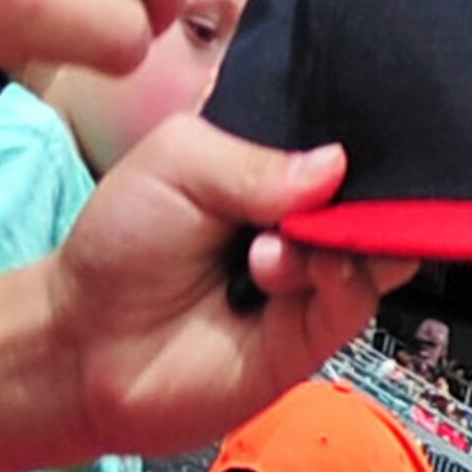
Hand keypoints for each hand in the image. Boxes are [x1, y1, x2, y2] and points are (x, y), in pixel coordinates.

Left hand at [48, 121, 414, 457]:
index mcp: (273, 164)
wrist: (91, 346)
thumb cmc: (122, 247)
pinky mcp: (320, 328)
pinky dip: (341, 279)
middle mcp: (305, 216)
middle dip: (363, 188)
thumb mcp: (173, 165)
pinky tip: (294, 272)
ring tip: (274, 249)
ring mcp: (317, 272)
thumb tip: (338, 163)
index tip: (364, 125)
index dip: (357, 129)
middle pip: (376, 191)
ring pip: (380, 244)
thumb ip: (252, 157)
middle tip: (324, 192)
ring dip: (342, 238)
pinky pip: (361, 297)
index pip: (340, 133)